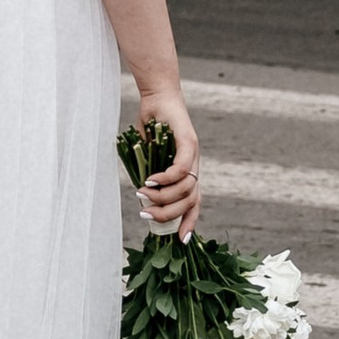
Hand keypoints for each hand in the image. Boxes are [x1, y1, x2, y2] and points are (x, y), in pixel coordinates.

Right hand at [135, 92, 199, 240]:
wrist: (157, 97)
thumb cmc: (151, 127)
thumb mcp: (148, 159)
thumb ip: (148, 178)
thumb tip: (143, 200)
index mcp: (188, 174)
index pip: (194, 204)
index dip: (189, 223)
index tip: (180, 241)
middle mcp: (195, 167)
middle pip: (191, 201)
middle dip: (168, 214)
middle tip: (146, 214)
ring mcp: (195, 155)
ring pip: (186, 188)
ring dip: (163, 196)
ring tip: (143, 193)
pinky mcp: (189, 142)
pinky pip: (181, 169)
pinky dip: (166, 178)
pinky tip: (150, 179)